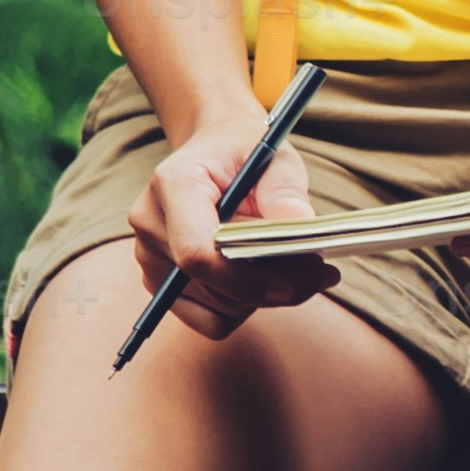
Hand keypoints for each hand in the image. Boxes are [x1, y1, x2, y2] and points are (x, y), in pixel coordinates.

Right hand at [126, 107, 343, 340]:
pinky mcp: (160, 284)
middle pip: (212, 286)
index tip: (294, 284)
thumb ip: (285, 189)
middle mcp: (151, 224)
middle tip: (320, 270)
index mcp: (174, 184)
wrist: (213, 150)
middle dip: (272, 286)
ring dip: (261, 297)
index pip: (197, 253)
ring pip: (217, 310)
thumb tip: (299, 222)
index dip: (246, 279)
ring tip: (295, 267)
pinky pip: (210, 320)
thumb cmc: (243, 151)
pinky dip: (243, 307)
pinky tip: (263, 277)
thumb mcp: (273, 156)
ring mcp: (150, 258)